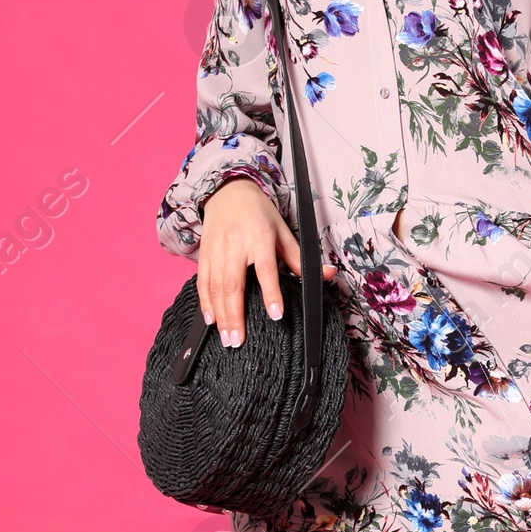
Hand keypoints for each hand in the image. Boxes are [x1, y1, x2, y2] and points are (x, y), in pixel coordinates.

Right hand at [198, 178, 336, 345]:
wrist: (228, 190)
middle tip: (239, 341)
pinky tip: (210, 321)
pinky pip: (202, 282)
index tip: (276, 315)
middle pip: (234, 284)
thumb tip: (328, 274)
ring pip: (216, 287)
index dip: (271, 292)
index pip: (266, 269)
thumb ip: (300, 257)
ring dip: (220, 316)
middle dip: (235, 315)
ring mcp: (216, 250)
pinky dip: (205, 303)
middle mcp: (235, 245)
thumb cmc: (259, 212)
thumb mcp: (283, 230)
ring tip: (227, 339)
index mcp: (259, 237)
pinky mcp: (203, 254)